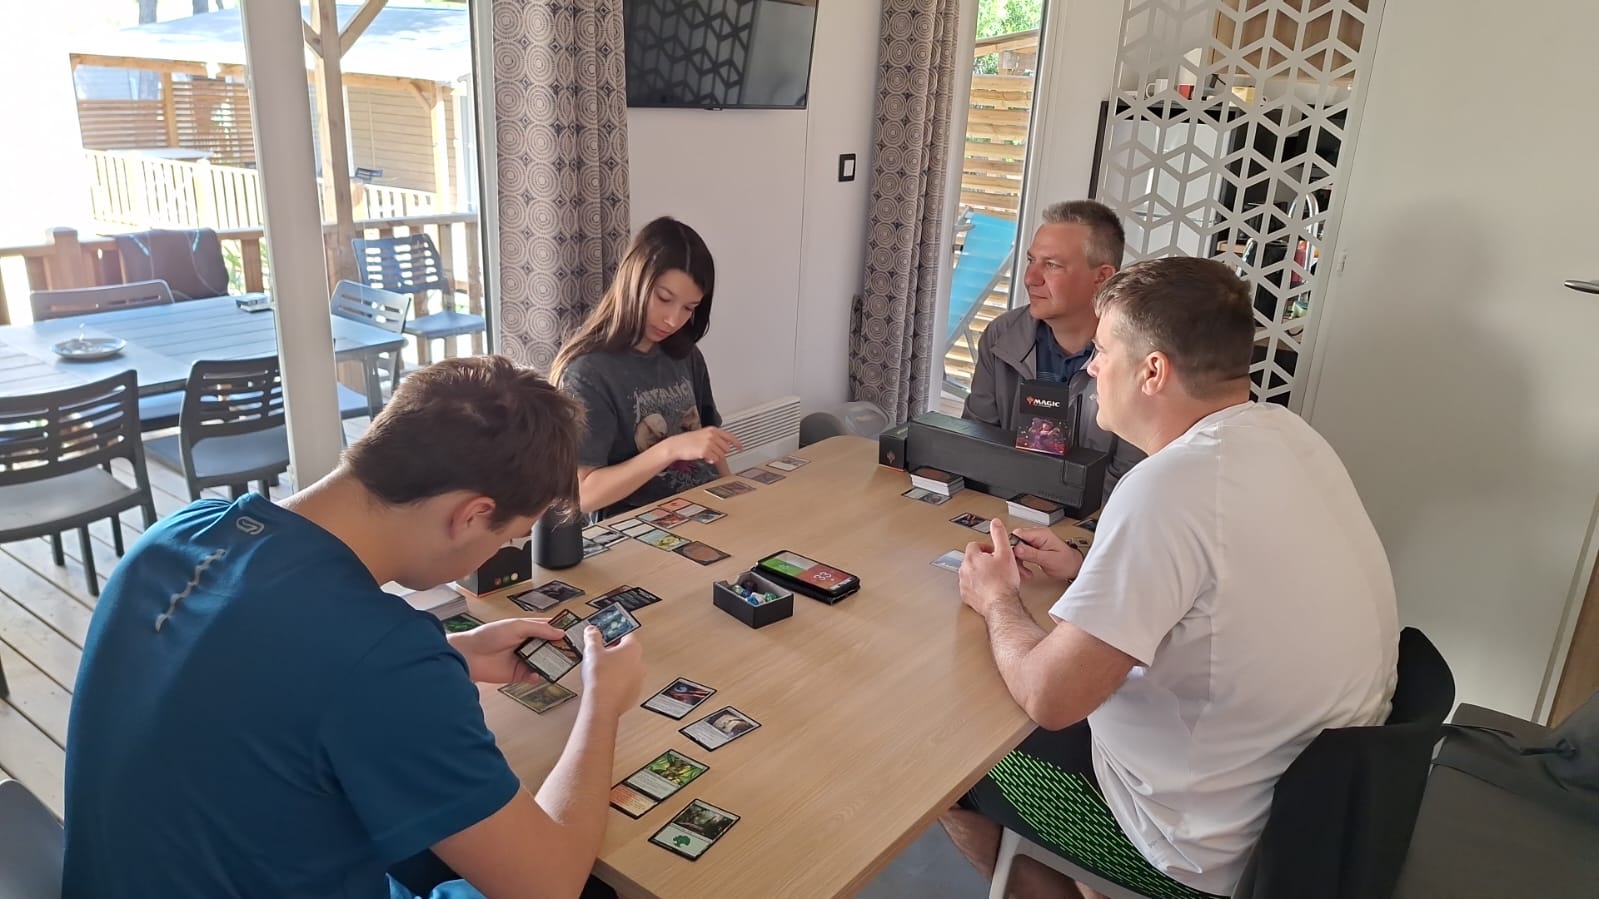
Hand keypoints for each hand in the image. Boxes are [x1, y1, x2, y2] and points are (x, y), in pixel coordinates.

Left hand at [448, 617, 565, 684]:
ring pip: (543, 662)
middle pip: (548, 647)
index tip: (573, 634)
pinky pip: (533, 676)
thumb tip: (560, 633)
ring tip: (559, 665)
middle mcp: (526, 644)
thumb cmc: (489, 635)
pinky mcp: (518, 675)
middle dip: (559, 649)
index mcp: (527, 629)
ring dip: (551, 664)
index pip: (548, 629)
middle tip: (572, 652)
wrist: (469, 655)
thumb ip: (539, 630)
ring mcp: (523, 660)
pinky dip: (537, 676)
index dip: (560, 630)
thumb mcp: (517, 626)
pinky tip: (537, 674)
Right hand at [579, 626, 644, 715]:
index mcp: (633, 648)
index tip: (606, 635)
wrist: (602, 704)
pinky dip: (619, 681)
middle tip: (601, 653)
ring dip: (618, 667)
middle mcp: (640, 662)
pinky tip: (606, 683)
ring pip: (628, 667)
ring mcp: (639, 679)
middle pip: (628, 651)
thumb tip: (592, 630)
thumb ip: (592, 637)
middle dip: (615, 651)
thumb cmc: (600, 677)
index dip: (614, 634)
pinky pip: (627, 682)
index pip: (626, 634)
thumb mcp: (592, 651)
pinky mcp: (635, 692)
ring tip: (602, 670)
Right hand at [664, 427, 743, 466]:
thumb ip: (714, 439)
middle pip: (726, 448)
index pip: (729, 436)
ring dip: (715, 457)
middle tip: (711, 452)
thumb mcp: (703, 435)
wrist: (676, 445)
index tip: (741, 448)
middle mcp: (712, 435)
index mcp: (712, 430)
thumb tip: (725, 446)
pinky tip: (704, 457)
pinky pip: (715, 459)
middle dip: (720, 452)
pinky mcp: (705, 451)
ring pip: (721, 455)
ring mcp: (709, 443)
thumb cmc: (688, 441)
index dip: (737, 443)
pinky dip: (711, 460)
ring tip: (705, 453)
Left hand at [959, 520, 1025, 616]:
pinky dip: (979, 587)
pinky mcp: (966, 596)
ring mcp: (964, 584)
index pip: (975, 545)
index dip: (986, 548)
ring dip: (981, 573)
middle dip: (984, 561)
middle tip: (997, 566)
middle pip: (972, 559)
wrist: (1001, 605)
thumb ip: (999, 535)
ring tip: (994, 577)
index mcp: (971, 557)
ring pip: (971, 573)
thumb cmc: (1003, 583)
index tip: (994, 553)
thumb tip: (995, 523)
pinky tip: (989, 588)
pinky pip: (971, 587)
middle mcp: (964, 570)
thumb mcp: (1005, 553)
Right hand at [1011, 526, 1084, 581]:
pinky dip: (1020, 562)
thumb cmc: (1067, 562)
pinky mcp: (1032, 549)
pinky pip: (1021, 553)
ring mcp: (1034, 542)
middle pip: (1015, 541)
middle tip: (1018, 567)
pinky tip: (1025, 570)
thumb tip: (1017, 549)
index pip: (1018, 534)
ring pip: (1016, 549)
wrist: (1074, 567)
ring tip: (1023, 571)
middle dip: (1014, 556)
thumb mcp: (1049, 559)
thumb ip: (1033, 553)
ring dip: (1017, 561)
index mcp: (1041, 534)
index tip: (1011, 557)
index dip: (1012, 545)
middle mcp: (1036, 536)